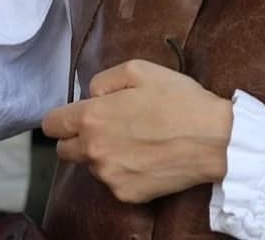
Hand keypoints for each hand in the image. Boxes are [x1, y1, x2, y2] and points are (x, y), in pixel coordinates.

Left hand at [42, 59, 232, 203]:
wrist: (213, 139)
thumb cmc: (177, 99)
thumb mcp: (138, 69)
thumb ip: (103, 80)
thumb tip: (90, 95)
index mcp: (93, 117)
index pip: (52, 124)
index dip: (60, 118)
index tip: (74, 115)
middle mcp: (94, 151)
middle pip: (64, 150)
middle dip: (77, 137)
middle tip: (107, 125)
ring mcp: (110, 177)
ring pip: (91, 166)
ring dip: (102, 154)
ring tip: (134, 139)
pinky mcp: (126, 195)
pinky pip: (112, 181)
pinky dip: (122, 170)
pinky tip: (145, 156)